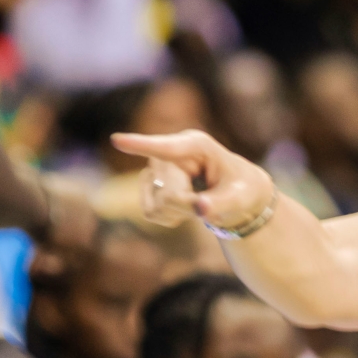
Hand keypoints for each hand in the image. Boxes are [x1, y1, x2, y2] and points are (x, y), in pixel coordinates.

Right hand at [110, 130, 272, 231]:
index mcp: (196, 145)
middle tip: (209, 202)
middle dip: (189, 207)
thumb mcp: (240, 197)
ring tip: (198, 200)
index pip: (167, 148)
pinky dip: (171, 217)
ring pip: (158, 205)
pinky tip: (184, 206)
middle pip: (169, 194)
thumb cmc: (240, 188)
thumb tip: (201, 209)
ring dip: (181, 212)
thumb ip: (222, 203)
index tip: (117, 140)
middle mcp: (170, 152)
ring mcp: (155, 167)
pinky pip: (150, 213)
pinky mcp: (148, 184)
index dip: (141, 145)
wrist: (234, 193)